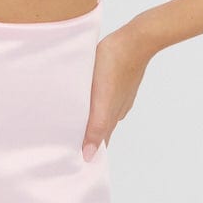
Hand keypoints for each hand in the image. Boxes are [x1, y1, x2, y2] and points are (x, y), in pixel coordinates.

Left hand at [82, 20, 155, 161]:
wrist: (135, 40)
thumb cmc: (115, 67)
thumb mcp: (102, 100)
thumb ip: (95, 127)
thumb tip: (89, 156)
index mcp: (111, 117)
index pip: (100, 142)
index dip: (89, 152)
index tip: (75, 162)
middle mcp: (116, 109)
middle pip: (100, 129)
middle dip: (87, 138)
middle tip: (67, 145)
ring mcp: (118, 94)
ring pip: (101, 112)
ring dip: (88, 120)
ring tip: (70, 123)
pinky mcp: (117, 81)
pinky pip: (103, 98)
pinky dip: (93, 104)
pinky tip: (85, 99)